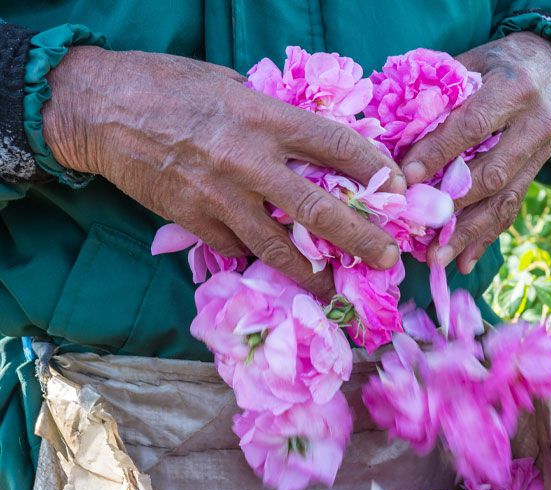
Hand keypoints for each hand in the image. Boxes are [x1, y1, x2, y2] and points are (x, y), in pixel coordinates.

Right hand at [43, 47, 405, 298]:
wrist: (101, 110)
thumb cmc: (167, 87)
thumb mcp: (231, 86)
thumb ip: (271, 120)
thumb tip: (306, 147)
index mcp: (263, 118)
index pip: (334, 145)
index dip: (373, 168)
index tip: (398, 188)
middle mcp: (248, 162)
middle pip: (317, 209)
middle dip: (359, 238)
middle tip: (388, 259)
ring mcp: (220, 198)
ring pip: (276, 248)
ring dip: (310, 273)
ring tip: (333, 290)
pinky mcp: (194, 223)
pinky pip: (236, 248)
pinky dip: (257, 256)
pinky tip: (271, 263)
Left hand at [400, 32, 550, 272]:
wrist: (547, 68)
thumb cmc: (494, 66)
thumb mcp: (469, 65)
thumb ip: (438, 96)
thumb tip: (391, 134)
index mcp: (512, 91)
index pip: (471, 128)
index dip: (439, 154)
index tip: (408, 179)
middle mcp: (532, 126)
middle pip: (492, 173)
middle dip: (453, 205)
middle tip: (420, 228)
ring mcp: (538, 156)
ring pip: (503, 201)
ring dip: (468, 234)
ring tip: (438, 258)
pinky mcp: (535, 175)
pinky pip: (510, 211)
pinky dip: (485, 238)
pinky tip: (463, 261)